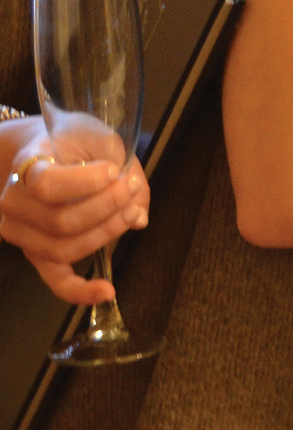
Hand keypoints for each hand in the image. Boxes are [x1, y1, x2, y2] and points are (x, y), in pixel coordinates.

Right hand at [0, 127, 149, 304]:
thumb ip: (124, 167)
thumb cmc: (72, 141)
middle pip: (61, 221)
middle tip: (132, 189)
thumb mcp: (99, 137)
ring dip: (105, 234)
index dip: (86, 182)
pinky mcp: (36, 253)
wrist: (42, 148)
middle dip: (108, 207)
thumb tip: (141, 216)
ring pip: (63, 249)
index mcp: (26, 167)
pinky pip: (54, 280)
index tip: (114, 169)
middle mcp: (13, 204)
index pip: (46, 185)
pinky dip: (79, 291)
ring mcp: (21, 233)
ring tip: (131, 214)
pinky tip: (106, 291)